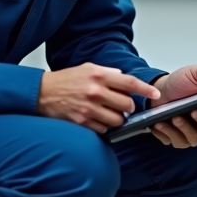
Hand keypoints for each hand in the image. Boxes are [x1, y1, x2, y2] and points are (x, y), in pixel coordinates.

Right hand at [37, 63, 159, 134]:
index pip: (130, 83)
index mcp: (98, 75)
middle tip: (122, 106)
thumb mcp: (87, 68)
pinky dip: (104, 126)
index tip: (156, 94)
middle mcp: (95, 91)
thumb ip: (108, 72)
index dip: (146, 89)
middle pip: (127, 105)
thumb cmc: (64, 80)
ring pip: (118, 120)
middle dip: (128, 107)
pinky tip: (97, 119)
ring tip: (108, 113)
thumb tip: (124, 78)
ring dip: (117, 119)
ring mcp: (89, 108)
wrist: (41, 93)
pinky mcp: (82, 122)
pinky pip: (104, 129)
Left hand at [147, 65, 196, 147]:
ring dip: (184, 128)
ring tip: (175, 118)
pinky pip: (176, 141)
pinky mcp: (179, 139)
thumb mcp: (196, 72)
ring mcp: (194, 133)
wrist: (161, 90)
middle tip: (193, 111)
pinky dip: (168, 133)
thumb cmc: (182, 82)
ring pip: (194, 137)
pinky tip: (160, 124)